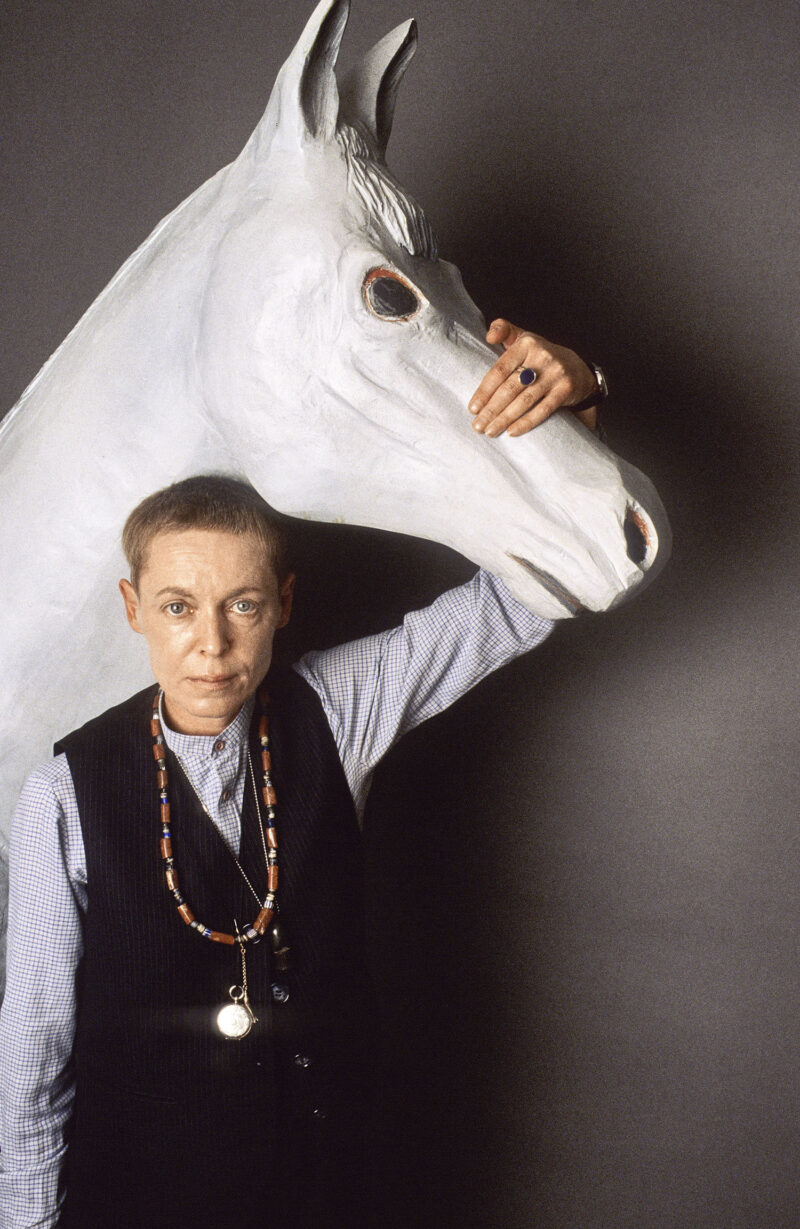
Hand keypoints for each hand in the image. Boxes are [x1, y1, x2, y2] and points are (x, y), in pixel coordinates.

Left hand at [469, 319, 598, 435]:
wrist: (577, 369)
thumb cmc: (540, 356)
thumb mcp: (524, 338)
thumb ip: (503, 330)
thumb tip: (489, 336)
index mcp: (526, 344)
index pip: (500, 370)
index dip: (484, 391)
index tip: (472, 408)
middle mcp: (542, 357)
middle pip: (510, 388)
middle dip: (491, 410)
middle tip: (477, 426)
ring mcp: (555, 373)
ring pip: (524, 401)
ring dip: (504, 419)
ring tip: (490, 432)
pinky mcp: (565, 390)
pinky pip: (543, 410)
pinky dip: (526, 422)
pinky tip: (511, 432)